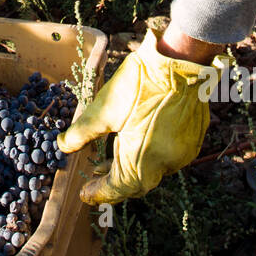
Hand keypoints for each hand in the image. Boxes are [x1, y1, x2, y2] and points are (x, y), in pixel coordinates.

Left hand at [57, 21, 229, 204]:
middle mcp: (167, 164)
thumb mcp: (103, 110)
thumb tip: (62, 147)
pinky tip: (137, 140)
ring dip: (132, 167)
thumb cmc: (140, 85)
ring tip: (112, 156)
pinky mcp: (192, 139)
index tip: (85, 194)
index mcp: (144, 162)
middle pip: (137, 183)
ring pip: (154, 169)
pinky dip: (149, 154)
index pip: (118, 188)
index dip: (99, 192)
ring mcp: (184, 152)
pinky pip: (168, 156)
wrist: (179, 61)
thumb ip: (81, 133)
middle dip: (115, 181)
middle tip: (95, 176)